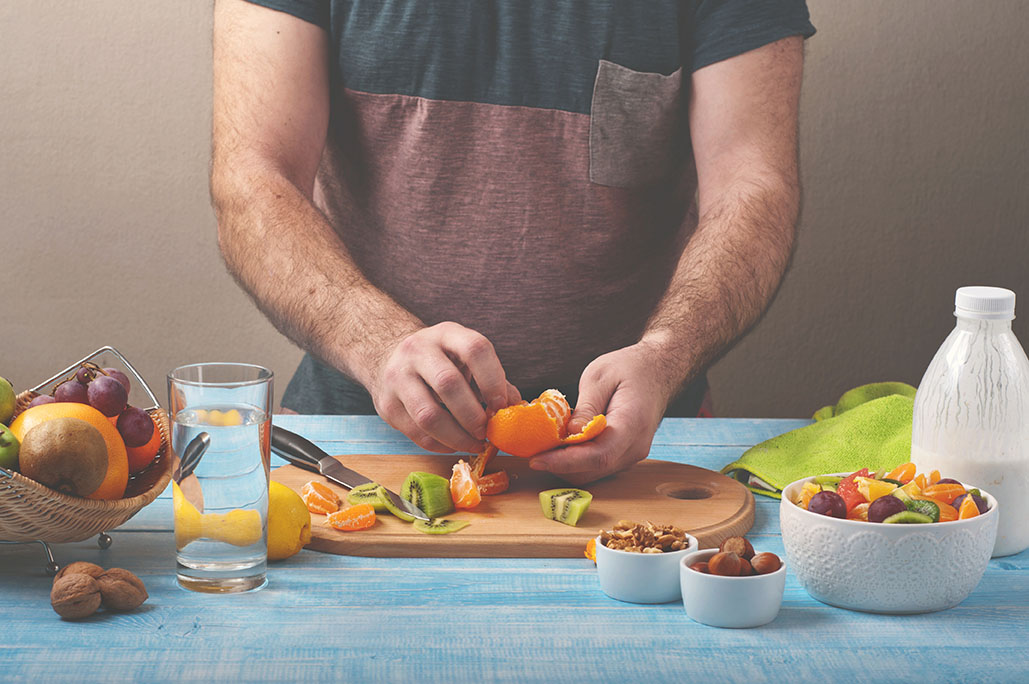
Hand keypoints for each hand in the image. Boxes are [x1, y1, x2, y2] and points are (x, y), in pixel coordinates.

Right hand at [368, 322, 520, 452]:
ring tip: (473, 443)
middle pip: (448, 383)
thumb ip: (494, 380)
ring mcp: (397, 377)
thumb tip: (516, 408)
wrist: (388, 357)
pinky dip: (440, 445)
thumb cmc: (440, 361)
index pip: (475, 349)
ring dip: (456, 437)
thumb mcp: (465, 357)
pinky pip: (416, 433)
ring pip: (428, 415)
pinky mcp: (386, 405)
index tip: (501, 406)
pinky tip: (454, 444)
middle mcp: (418, 350)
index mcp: (447, 334)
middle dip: (473, 415)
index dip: (493, 380)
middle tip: (485, 432)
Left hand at [528, 342, 675, 483]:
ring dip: (566, 465)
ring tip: (542, 447)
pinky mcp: (624, 455)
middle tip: (531, 452)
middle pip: (593, 470)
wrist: (658, 370)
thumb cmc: (629, 367)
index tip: (537, 459)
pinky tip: (560, 446)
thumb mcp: (600, 376)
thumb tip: (568, 434)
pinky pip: (597, 466)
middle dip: (559, 466)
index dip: (565, 461)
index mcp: (632, 424)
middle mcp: (635, 447)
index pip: (598, 455)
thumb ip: (586, 407)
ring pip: (594, 473)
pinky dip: (576, 461)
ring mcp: (632, 454)